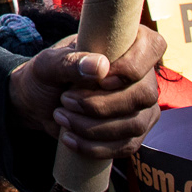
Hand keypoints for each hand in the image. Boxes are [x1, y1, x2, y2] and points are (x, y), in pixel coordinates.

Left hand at [8, 25, 166, 157]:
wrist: (37, 104)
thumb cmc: (46, 75)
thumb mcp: (47, 64)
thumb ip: (69, 61)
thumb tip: (100, 67)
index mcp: (125, 45)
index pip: (153, 46)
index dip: (132, 65)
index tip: (101, 78)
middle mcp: (141, 75)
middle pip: (144, 94)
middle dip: (101, 104)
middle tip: (65, 100)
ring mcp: (141, 106)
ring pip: (135, 124)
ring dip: (93, 126)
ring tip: (61, 116)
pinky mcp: (133, 133)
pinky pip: (126, 146)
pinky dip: (95, 146)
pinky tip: (70, 139)